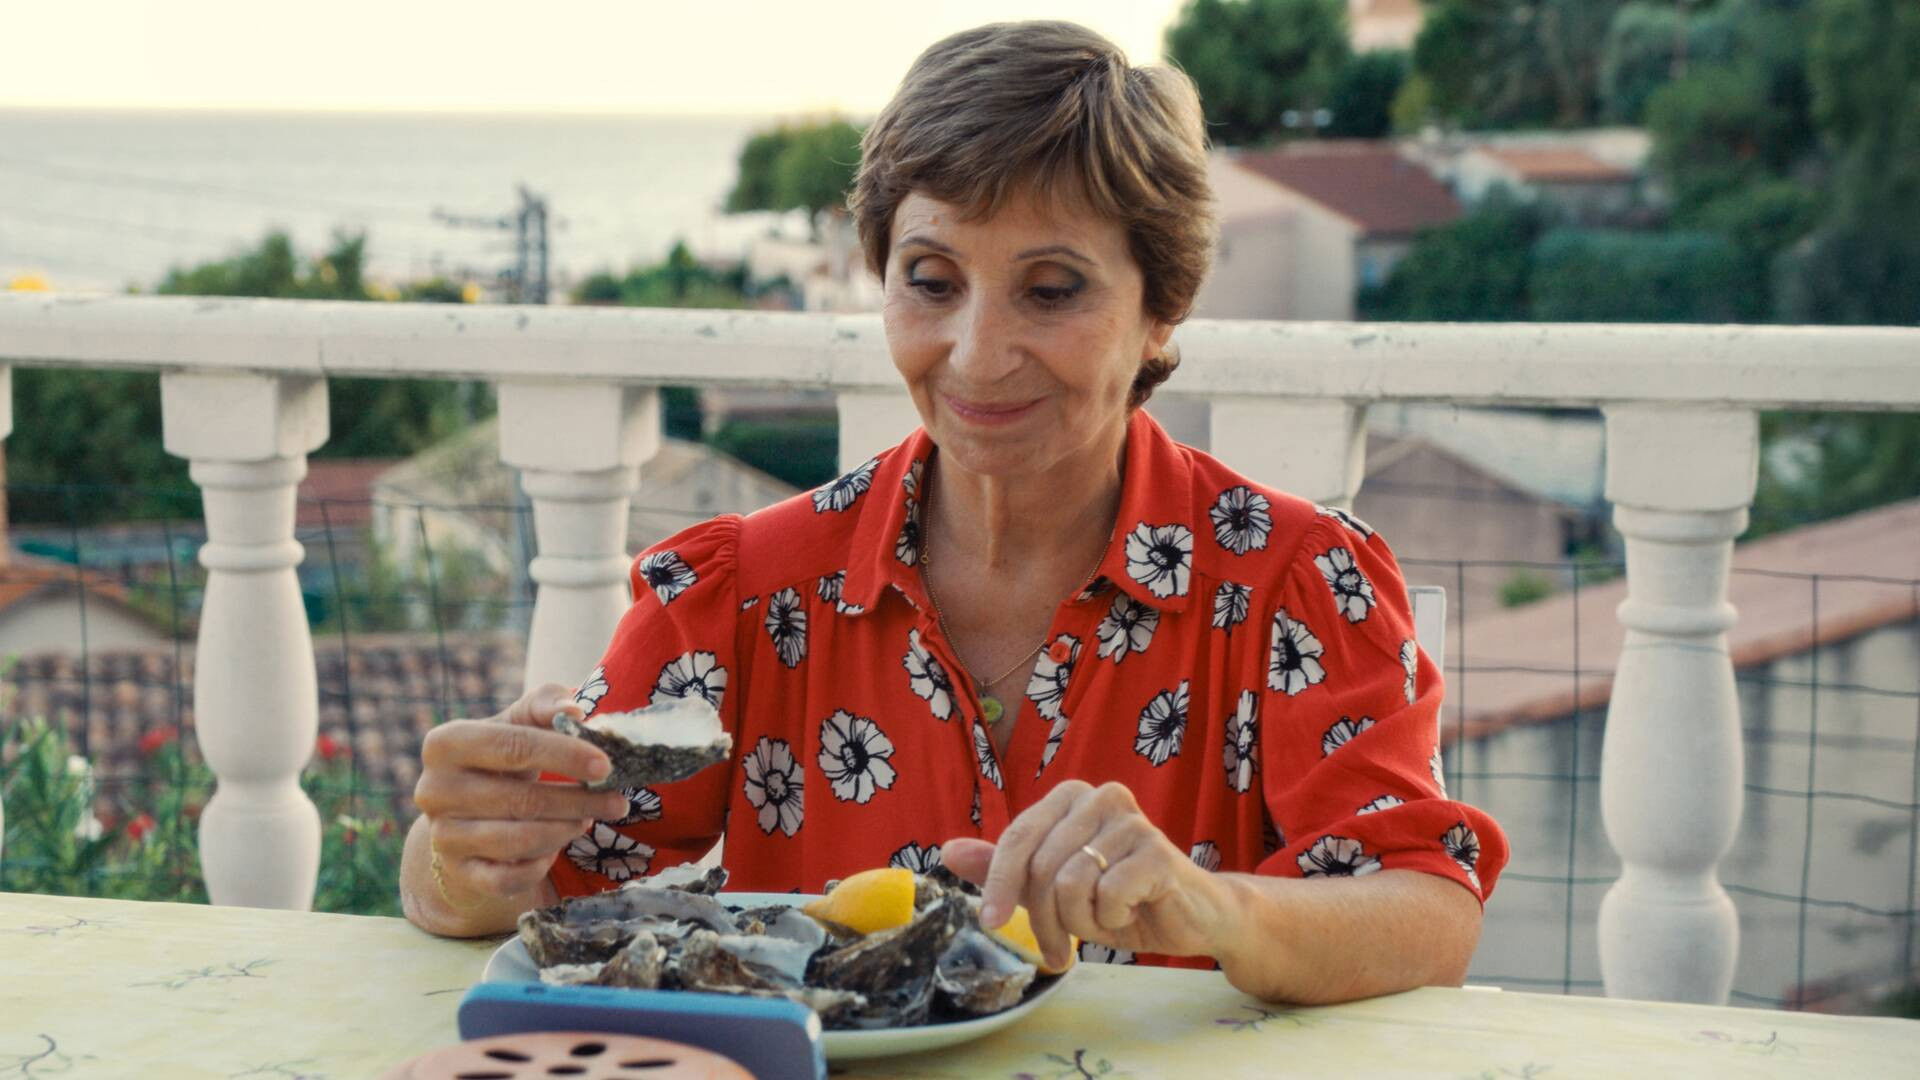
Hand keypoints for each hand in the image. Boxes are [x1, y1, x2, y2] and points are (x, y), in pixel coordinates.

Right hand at [412, 683, 628, 906]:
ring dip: (564, 830)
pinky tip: (555, 847)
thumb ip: (544, 705)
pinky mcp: (457, 873)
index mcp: (446, 744)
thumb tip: (572, 710)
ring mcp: (442, 836)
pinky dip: (540, 865)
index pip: (512, 747)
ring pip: (517, 840)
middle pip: (520, 799)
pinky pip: (509, 878)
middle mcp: (434, 791)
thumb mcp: (517, 723)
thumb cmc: (502, 758)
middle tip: (617, 801)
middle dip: (578, 801)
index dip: (563, 755)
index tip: (605, 764)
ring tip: (587, 818)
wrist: (466, 812)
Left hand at [942, 780, 1231, 969]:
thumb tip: (947, 851)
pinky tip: (1130, 913)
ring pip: (1070, 883)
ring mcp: (1131, 820)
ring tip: (1099, 927)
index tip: (988, 924)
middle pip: (1040, 867)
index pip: (1017, 839)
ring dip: (1079, 922)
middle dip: (1042, 920)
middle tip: (1057, 951)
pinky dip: (1111, 918)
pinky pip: (1108, 894)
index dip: (997, 884)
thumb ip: (1005, 868)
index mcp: (1070, 797)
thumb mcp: (1054, 888)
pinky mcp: (1157, 850)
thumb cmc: (1120, 898)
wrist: (1191, 916)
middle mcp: (1099, 797)